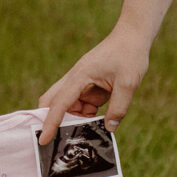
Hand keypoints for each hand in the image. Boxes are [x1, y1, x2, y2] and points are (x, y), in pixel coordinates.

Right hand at [37, 26, 150, 144]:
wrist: (133, 36)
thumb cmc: (130, 55)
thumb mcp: (128, 83)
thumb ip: (119, 107)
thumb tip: (109, 128)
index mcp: (79, 76)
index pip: (59, 103)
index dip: (50, 123)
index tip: (42, 140)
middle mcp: (75, 79)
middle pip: (52, 101)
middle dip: (51, 119)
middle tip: (56, 139)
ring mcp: (81, 82)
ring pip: (68, 106)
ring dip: (74, 119)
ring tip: (84, 134)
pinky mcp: (89, 85)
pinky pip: (81, 104)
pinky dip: (85, 115)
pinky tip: (96, 122)